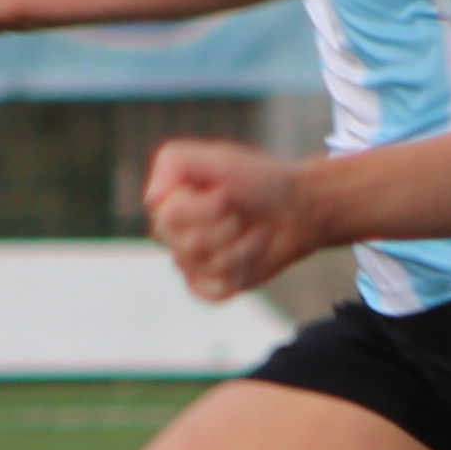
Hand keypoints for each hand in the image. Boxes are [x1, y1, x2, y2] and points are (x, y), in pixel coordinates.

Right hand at [142, 136, 310, 301]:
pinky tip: (251, 254)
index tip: (226, 193)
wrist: (297, 209)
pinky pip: (211, 291)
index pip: (170, 215)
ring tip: (255, 231)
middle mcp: (172, 232)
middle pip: (188, 245)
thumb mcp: (218, 158)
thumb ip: (174, 163)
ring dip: (242, 248)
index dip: (206, 208)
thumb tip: (153, 197)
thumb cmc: (258, 179)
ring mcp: (190, 261)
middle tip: (242, 214)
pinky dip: (239, 273)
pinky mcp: (209, 284)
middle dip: (227, 228)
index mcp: (168, 200)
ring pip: (205, 268)